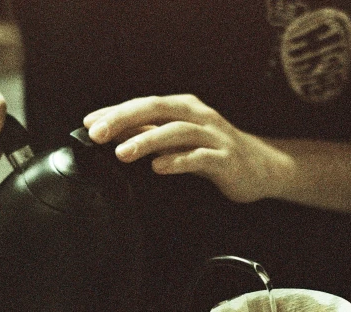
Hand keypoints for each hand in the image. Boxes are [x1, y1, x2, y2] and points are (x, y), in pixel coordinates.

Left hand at [83, 95, 290, 202]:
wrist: (261, 167)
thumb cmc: (214, 152)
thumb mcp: (180, 140)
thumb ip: (150, 135)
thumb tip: (115, 133)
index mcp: (184, 107)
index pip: (144, 104)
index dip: (115, 112)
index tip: (89, 123)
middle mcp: (198, 116)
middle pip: (157, 109)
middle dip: (124, 119)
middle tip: (99, 134)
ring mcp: (213, 136)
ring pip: (176, 131)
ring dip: (147, 141)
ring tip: (122, 153)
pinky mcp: (225, 159)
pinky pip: (199, 158)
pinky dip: (178, 161)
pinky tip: (159, 167)